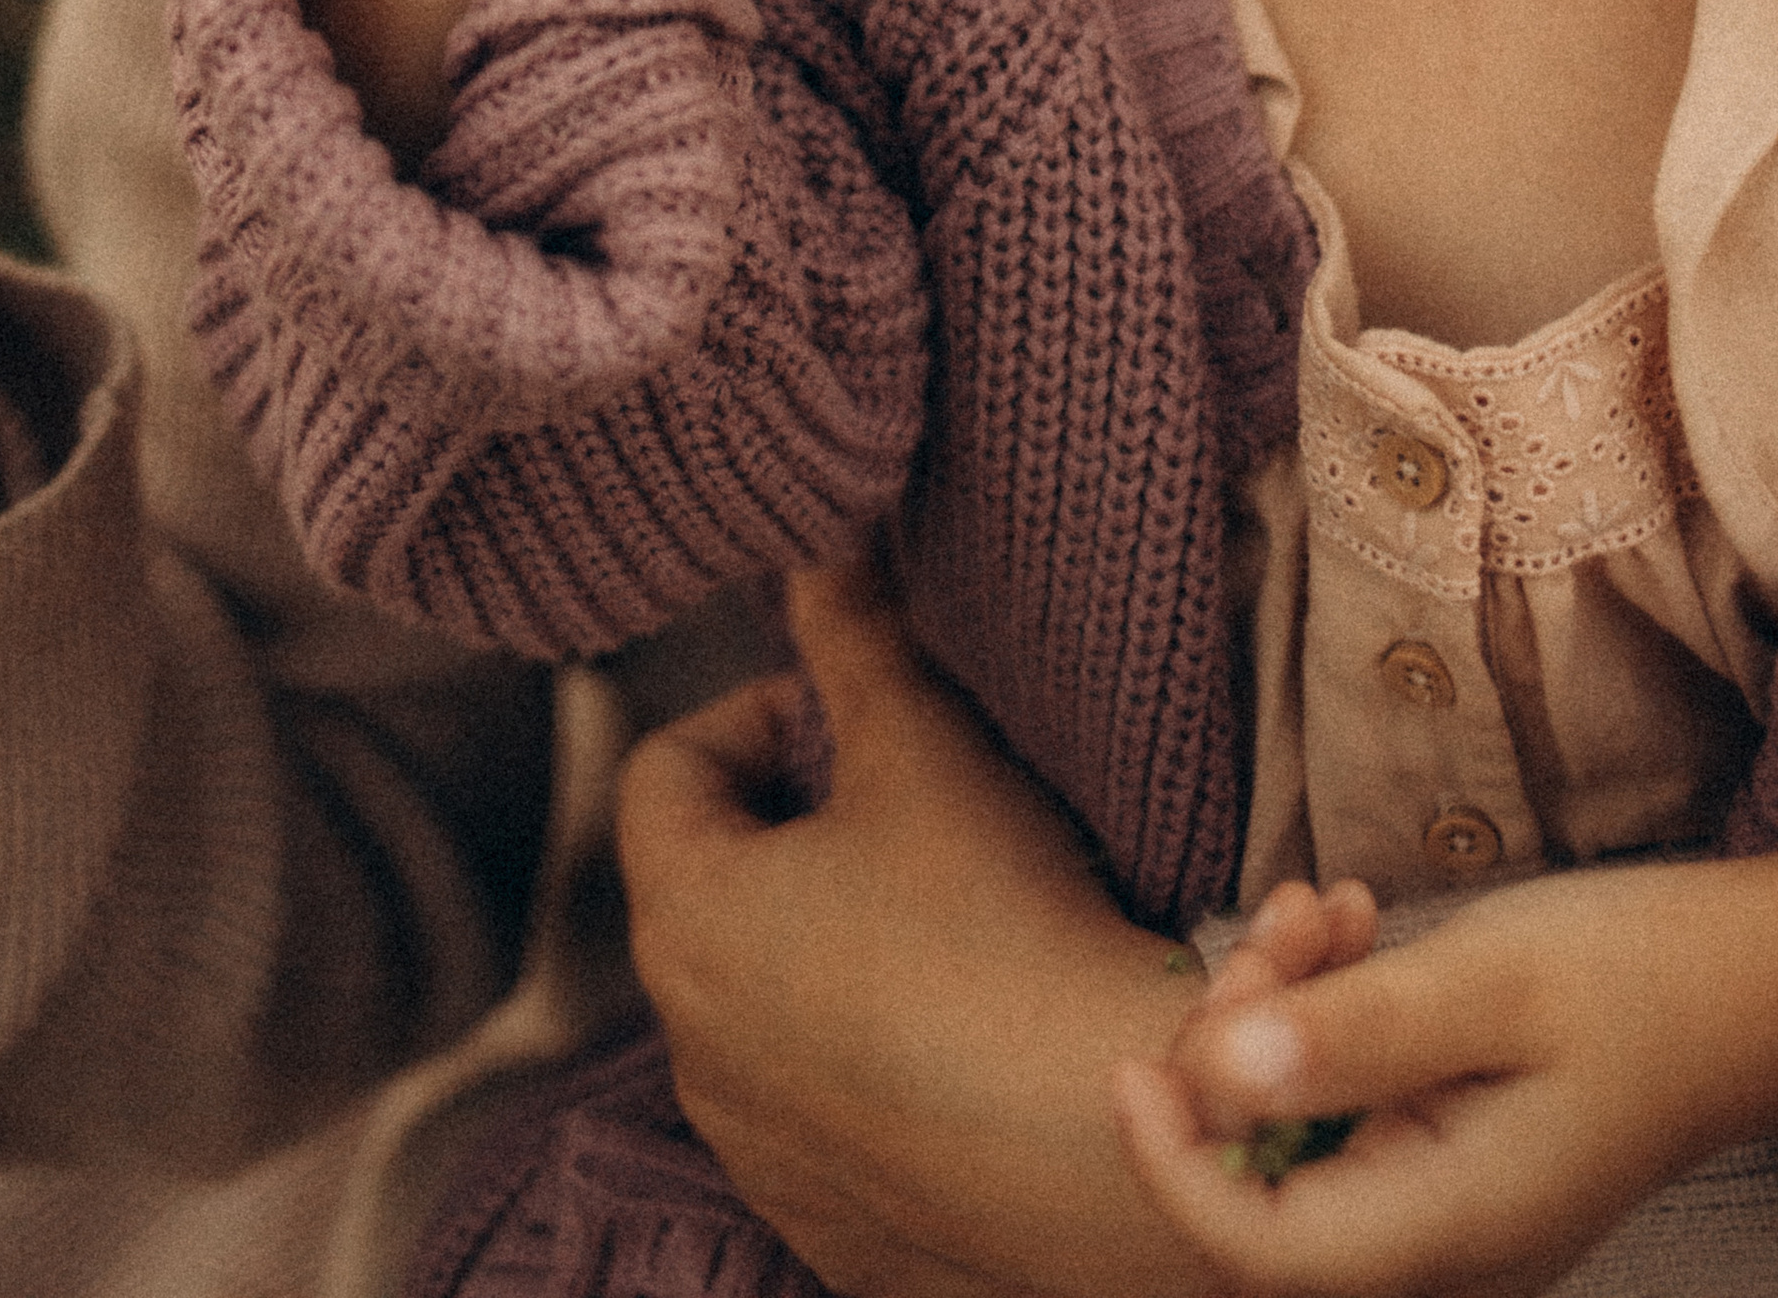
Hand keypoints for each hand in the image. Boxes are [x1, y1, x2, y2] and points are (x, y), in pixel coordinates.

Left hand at [618, 554, 1211, 1297]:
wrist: (1112, 1144)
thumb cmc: (1003, 928)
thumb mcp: (925, 745)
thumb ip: (854, 636)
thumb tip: (816, 548)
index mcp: (685, 921)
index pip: (665, 770)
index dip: (758, 714)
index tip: (851, 716)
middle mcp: (689, 1052)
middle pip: (712, 888)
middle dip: (799, 828)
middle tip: (912, 803)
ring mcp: (757, 1155)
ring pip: (766, 1008)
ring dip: (830, 951)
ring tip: (951, 921)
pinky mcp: (832, 1229)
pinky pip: (825, 1115)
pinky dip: (872, 1065)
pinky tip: (968, 1034)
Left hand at [1112, 846, 1777, 1296]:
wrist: (1750, 985)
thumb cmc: (1639, 978)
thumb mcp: (1493, 983)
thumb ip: (1359, 1034)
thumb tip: (1220, 1078)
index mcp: (1455, 1225)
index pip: (1260, 1250)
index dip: (1172, 1165)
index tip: (1131, 1059)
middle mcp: (1441, 1242)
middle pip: (1263, 1180)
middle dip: (1236, 1046)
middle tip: (1286, 924)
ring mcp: (1439, 1199)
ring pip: (1293, 1123)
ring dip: (1279, 1008)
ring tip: (1326, 907)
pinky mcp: (1438, 1146)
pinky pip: (1339, 1093)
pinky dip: (1323, 1007)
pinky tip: (1352, 925)